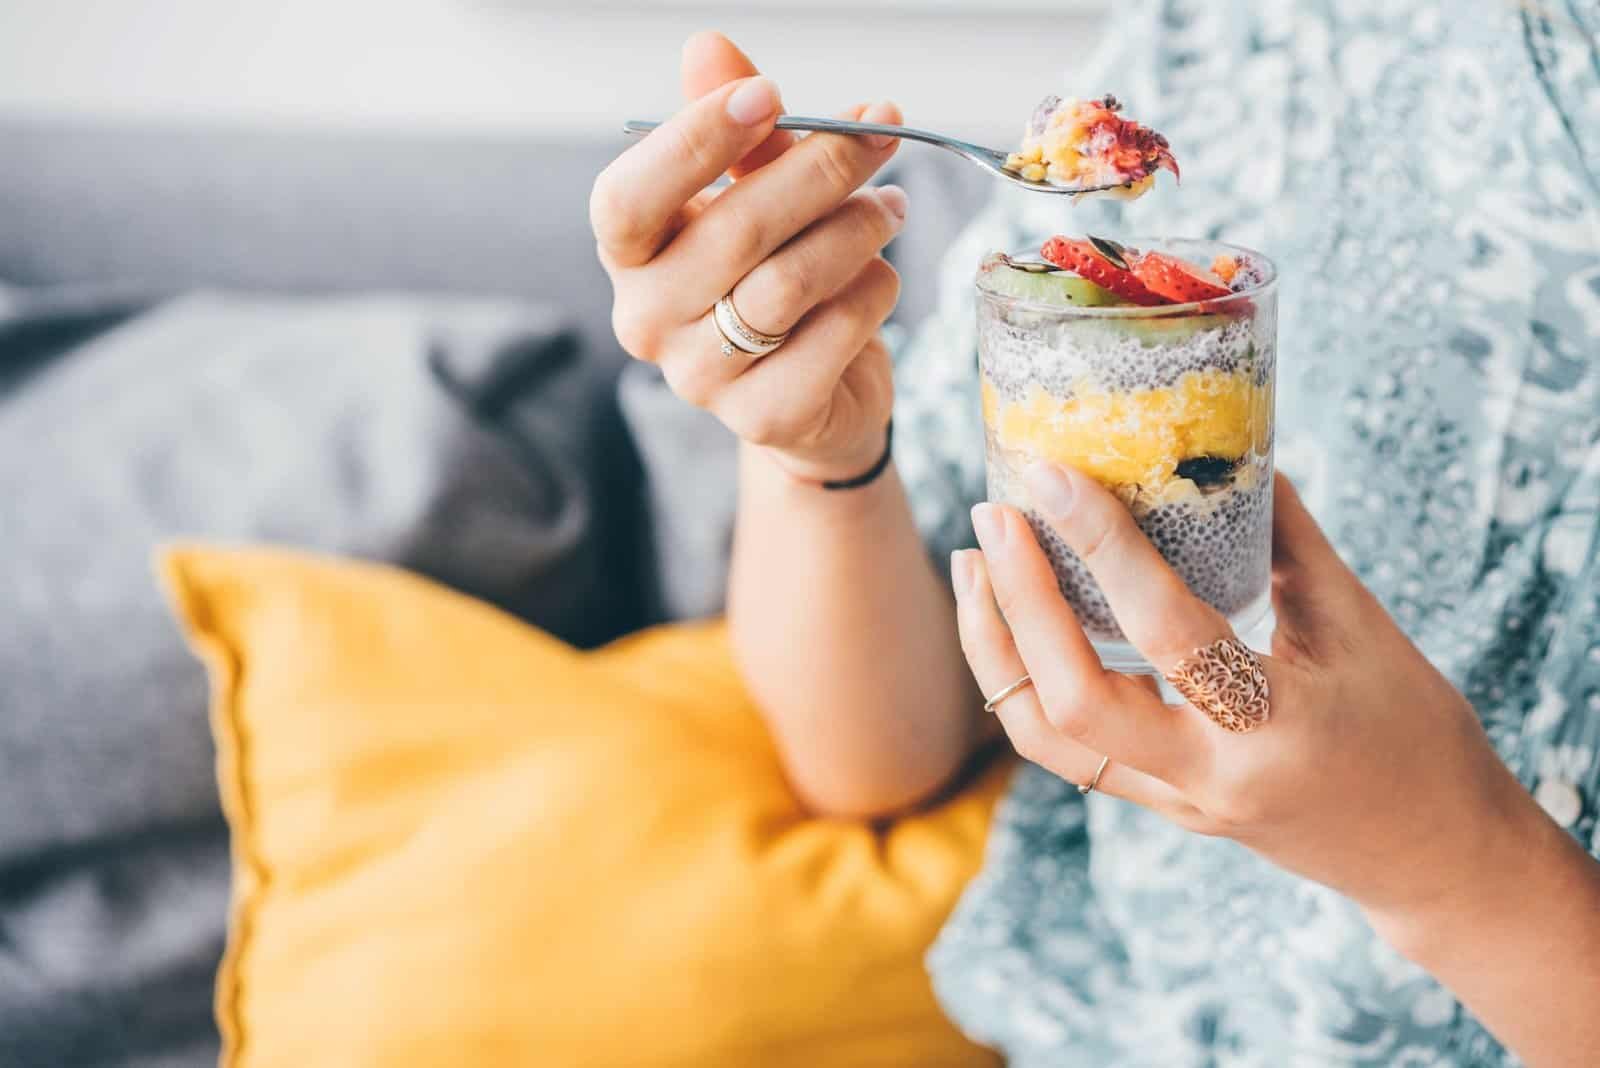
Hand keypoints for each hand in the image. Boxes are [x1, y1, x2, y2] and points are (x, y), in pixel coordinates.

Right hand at [590, 32, 904, 482]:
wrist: (813, 397)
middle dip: (821, 169)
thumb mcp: (753, 197)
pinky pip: (834, 332)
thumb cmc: (773, 278)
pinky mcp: (765, 417)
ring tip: (891, 206)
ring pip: (791, 282)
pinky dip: (872, 291)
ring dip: (857, 229)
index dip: (694, 142)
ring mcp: (701, 379)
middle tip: (880, 132)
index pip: (629, 199)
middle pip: (735, 231)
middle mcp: (647, 320)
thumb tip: (708, 47)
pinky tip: (880, 277)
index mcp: (630, 257)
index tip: (768, 93)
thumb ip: (738, 135)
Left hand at [952, 463, 1560, 945]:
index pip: (1169, 629)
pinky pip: (1068, 749)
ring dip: (996, 648)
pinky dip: (1026, 681)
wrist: (1435, 858)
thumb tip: (1230, 452)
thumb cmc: (1416, 735)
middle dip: (1018, 603)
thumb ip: (1290, 542)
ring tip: (973, 564)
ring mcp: (1178, 802)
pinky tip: (1012, 620)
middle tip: (991, 515)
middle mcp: (1212, 777)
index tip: (1050, 475)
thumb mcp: (1366, 630)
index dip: (1102, 544)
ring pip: (1048, 739)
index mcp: (1279, 726)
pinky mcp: (1162, 806)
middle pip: (1073, 703)